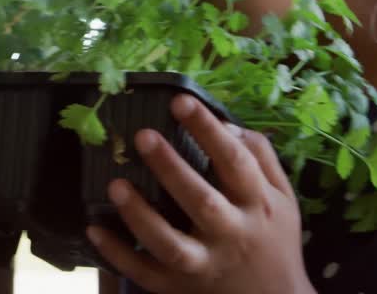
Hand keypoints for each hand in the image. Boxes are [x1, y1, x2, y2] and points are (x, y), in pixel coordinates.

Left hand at [85, 95, 313, 293]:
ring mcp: (203, 265)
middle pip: (201, 201)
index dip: (208, 130)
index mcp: (257, 206)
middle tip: (143, 135)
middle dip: (172, 168)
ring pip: (169, 243)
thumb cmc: (274, 240)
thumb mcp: (282, 198)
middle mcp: (231, 235)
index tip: (181, 101)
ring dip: (140, 215)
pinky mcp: (178, 287)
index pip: (235, 161)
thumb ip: (260, 157)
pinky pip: (143, 273)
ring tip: (115, 184)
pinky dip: (117, 254)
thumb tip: (227, 123)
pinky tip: (94, 229)